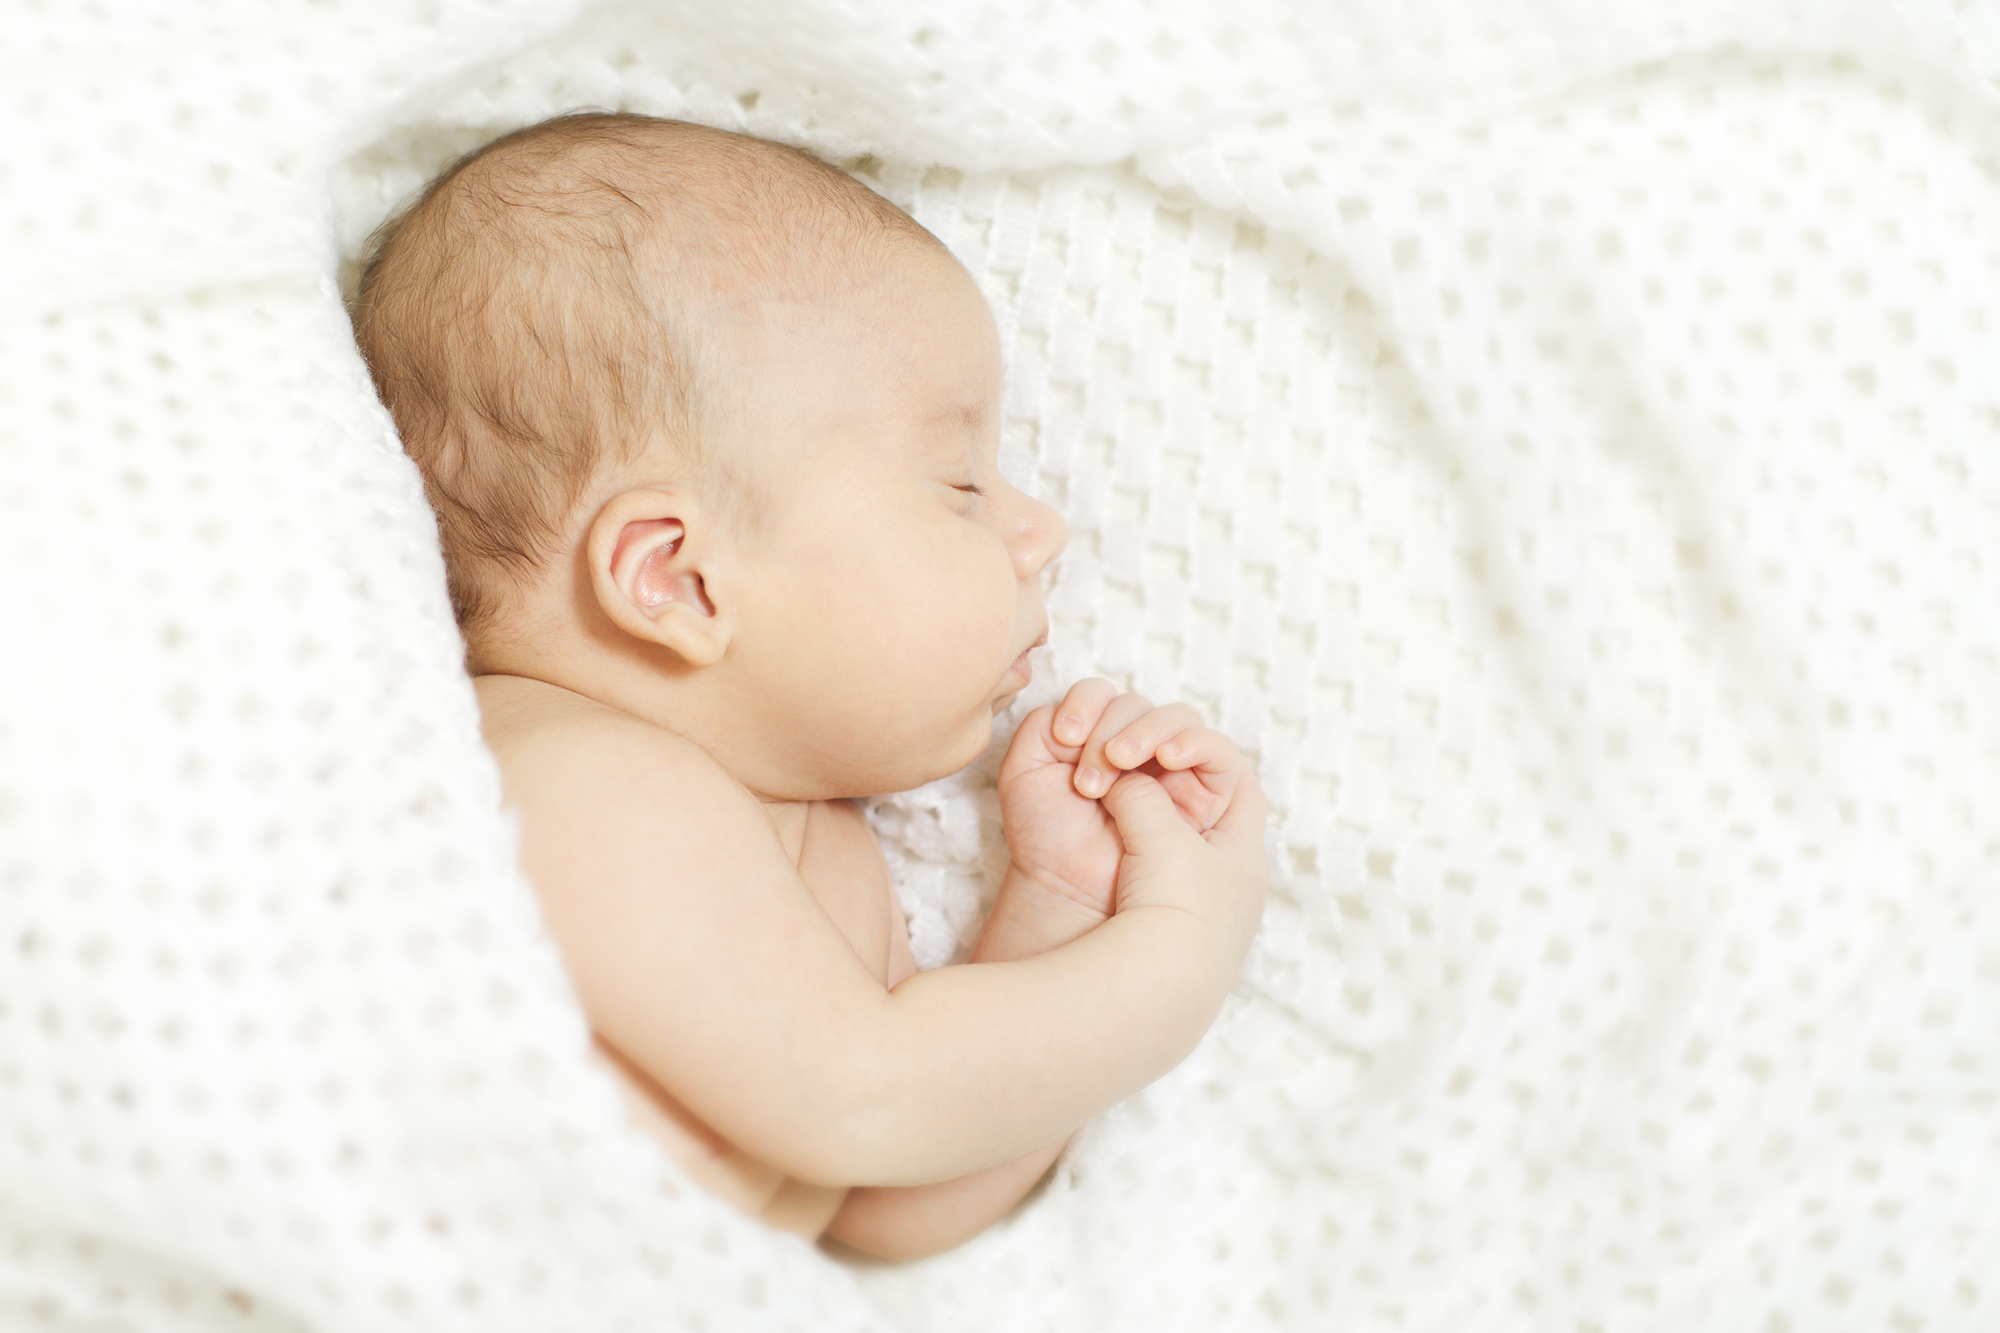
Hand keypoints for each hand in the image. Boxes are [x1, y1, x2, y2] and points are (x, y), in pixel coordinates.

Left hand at [997, 678, 1250, 917]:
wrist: (1067, 886)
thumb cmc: (1046, 833)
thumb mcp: (1024, 769)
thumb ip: (1042, 725)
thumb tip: (1084, 710)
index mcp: (1095, 732)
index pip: (1102, 693)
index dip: (1085, 704)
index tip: (1065, 736)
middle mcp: (1136, 744)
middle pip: (1137, 704)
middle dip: (1109, 731)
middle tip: (1088, 777)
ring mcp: (1173, 766)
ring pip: (1178, 718)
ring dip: (1148, 732)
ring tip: (1122, 762)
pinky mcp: (1206, 793)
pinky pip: (1218, 751)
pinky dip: (1196, 742)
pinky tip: (1168, 757)